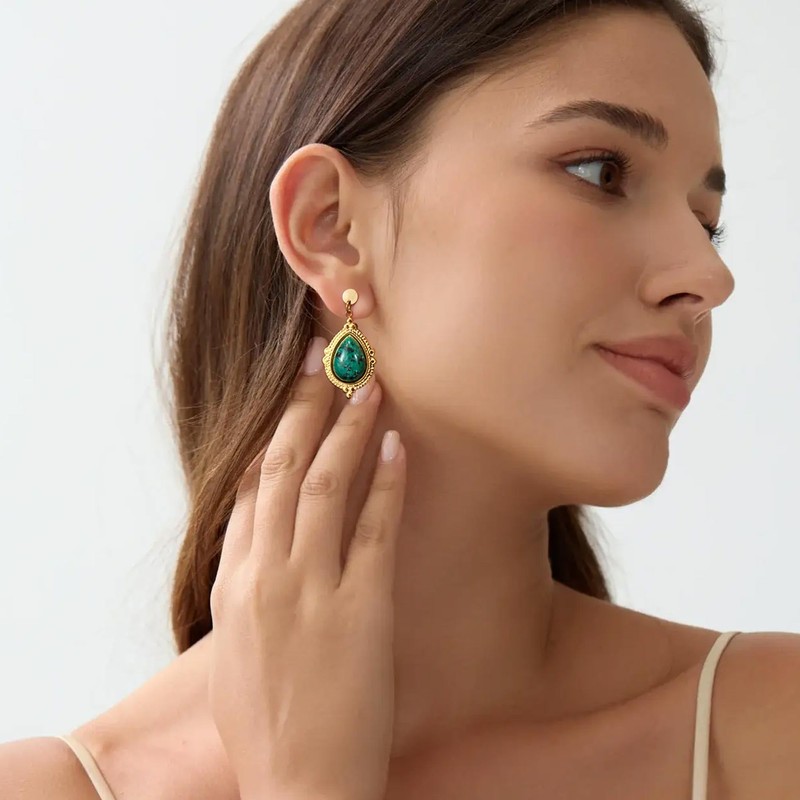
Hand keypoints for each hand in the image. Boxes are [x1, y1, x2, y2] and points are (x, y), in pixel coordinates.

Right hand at [208, 336, 406, 799]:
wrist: (300, 790)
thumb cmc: (268, 729)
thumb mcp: (234, 657)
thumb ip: (243, 597)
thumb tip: (258, 553)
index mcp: (232, 586)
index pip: (247, 488)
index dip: (270, 433)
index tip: (290, 397)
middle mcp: (264, 576)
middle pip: (280, 468)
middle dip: (302, 406)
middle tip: (322, 358)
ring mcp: (310, 589)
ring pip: (323, 485)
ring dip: (346, 428)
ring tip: (366, 384)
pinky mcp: (361, 607)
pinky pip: (374, 529)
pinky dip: (386, 482)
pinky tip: (397, 445)